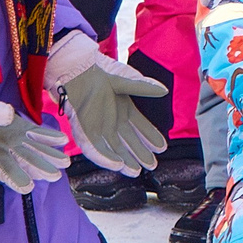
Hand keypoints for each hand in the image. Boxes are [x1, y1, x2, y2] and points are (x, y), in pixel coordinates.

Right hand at [0, 62, 69, 195]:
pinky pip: (37, 134)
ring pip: (33, 150)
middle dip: (39, 169)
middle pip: (23, 161)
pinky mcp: (21, 129)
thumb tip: (8, 115)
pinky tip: (63, 140)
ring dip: (49, 156)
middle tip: (55, 176)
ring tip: (65, 163)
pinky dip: (49, 137)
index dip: (14, 177)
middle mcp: (4, 148)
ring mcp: (14, 139)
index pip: (2, 167)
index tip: (26, 187)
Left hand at [44, 31, 167, 176]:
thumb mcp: (125, 81)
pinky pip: (95, 148)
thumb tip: (164, 90)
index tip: (162, 148)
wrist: (78, 71)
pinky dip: (106, 157)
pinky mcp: (83, 131)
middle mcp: (112, 121)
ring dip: (125, 160)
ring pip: (114, 148)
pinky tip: (117, 164)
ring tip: (136, 171)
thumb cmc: (99, 74)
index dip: (151, 137)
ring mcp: (98, 127)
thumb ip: (143, 87)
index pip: (140, 127)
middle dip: (140, 154)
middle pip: (128, 142)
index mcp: (123, 109)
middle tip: (151, 165)